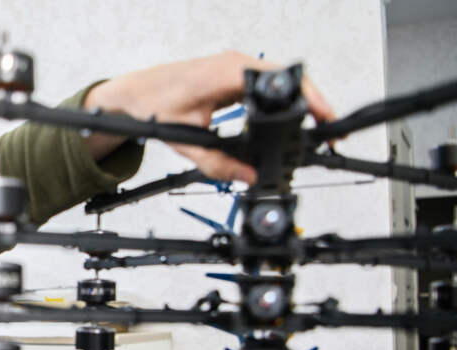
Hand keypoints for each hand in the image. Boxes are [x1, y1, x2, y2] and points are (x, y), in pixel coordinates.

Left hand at [84, 51, 335, 183]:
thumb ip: (219, 164)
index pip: (282, 81)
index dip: (309, 98)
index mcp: (228, 72)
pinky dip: (277, 103)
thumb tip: (248, 177)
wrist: (132, 96)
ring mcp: (233, 68)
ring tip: (312, 128)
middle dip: (309, 104)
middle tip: (325, 131)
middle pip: (287, 81)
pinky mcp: (230, 76)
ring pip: (277, 84)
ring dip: (295, 103)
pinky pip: (263, 86)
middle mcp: (234, 65)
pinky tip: (286, 120)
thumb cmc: (152, 107)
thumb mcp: (188, 141)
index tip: (325, 118)